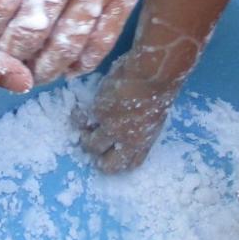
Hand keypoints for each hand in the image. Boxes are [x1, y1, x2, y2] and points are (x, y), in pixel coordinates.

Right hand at [74, 12, 204, 172]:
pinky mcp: (99, 113)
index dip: (120, 162)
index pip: (130, 164)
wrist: (152, 74)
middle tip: (94, 142)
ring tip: (85, 126)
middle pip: (107, 165)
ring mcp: (112, 128)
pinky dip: (78, 117)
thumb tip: (128, 124)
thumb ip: (140, 124)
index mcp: (145, 141)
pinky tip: (78, 111)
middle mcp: (128, 140)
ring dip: (85, 137)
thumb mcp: (154, 114)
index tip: (113, 153)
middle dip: (99, 157)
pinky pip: (82, 121)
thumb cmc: (160, 87)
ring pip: (91, 145)